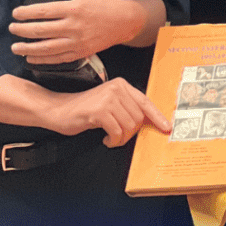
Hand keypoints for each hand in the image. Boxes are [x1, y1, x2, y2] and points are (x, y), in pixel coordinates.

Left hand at [10, 0, 145, 62]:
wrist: (123, 21)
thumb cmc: (103, 6)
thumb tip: (43, 0)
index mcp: (73, 8)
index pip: (43, 11)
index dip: (25, 13)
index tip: (16, 13)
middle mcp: (73, 26)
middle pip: (40, 30)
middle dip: (21, 30)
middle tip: (12, 28)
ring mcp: (77, 41)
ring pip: (45, 48)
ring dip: (27, 48)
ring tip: (15, 46)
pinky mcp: (81, 53)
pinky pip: (57, 59)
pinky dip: (42, 60)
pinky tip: (31, 57)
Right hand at [44, 78, 170, 147]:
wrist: (59, 110)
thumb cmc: (85, 110)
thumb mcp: (109, 103)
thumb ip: (127, 107)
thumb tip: (148, 121)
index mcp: (122, 85)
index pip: (145, 102)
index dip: (157, 116)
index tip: (166, 127)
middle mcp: (117, 88)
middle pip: (138, 118)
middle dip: (130, 133)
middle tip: (118, 136)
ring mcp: (108, 98)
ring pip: (129, 126)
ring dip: (121, 138)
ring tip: (111, 137)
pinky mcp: (100, 111)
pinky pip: (117, 132)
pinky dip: (113, 140)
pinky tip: (105, 139)